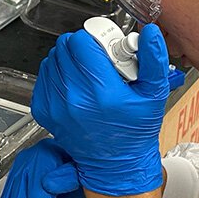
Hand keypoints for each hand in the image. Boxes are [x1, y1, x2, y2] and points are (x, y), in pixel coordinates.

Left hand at [30, 24, 181, 196]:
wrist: (116, 164)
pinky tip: (75, 84)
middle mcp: (75, 99)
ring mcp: (56, 107)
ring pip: (52, 59)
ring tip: (88, 74)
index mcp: (102, 92)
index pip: (81, 42)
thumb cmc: (135, 131)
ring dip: (68, 60)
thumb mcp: (154, 94)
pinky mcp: (45, 112)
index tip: (104, 48)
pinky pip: (44, 77)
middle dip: (82, 48)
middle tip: (99, 61)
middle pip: (65, 48)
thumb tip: (150, 33)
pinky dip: (57, 75)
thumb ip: (153, 59)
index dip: (94, 39)